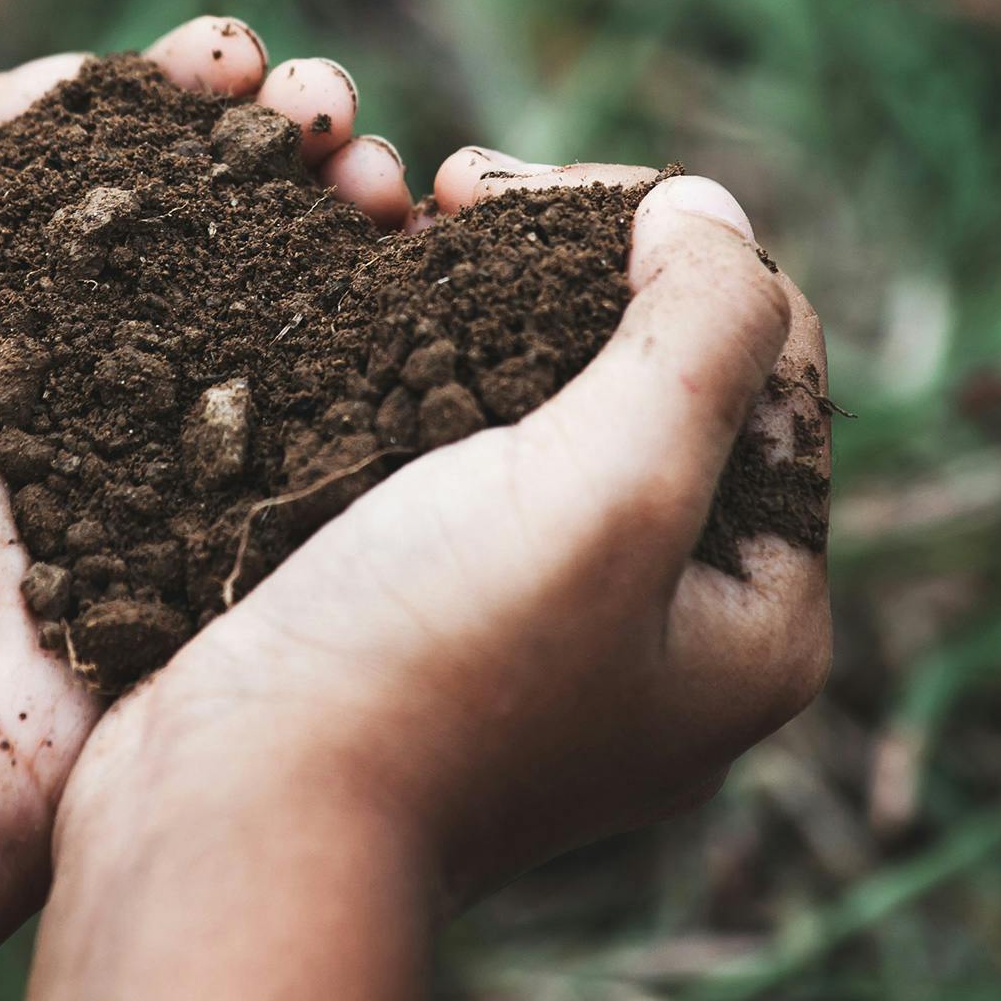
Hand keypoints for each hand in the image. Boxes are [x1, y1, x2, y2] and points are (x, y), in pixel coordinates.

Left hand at [0, 13, 429, 867]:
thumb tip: (82, 79)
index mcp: (45, 292)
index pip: (149, 156)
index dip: (201, 91)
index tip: (234, 62)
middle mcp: (141, 355)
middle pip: (254, 212)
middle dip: (305, 136)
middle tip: (334, 118)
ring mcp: (218, 440)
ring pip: (326, 296)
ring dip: (368, 211)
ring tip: (387, 184)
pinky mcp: (278, 520)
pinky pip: (364, 408)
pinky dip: (406, 327)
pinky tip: (422, 266)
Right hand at [26, 31, 829, 1000]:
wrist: (229, 811)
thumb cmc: (424, 664)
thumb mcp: (609, 487)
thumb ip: (699, 335)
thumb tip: (712, 212)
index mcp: (755, 617)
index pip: (771, 372)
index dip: (672, 251)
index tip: (528, 190)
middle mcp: (667, 628)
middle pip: (663, 386)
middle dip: (568, 266)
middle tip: (461, 188)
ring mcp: (548, 630)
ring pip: (551, 409)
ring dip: (490, 302)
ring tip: (404, 220)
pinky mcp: (438, 619)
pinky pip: (463, 458)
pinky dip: (423, 369)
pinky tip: (361, 302)